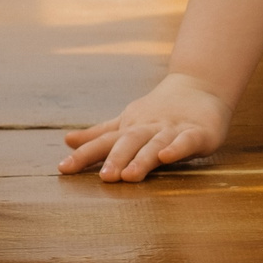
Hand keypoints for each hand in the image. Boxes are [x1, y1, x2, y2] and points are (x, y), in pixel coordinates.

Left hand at [62, 73, 230, 181]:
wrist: (200, 86)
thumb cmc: (159, 110)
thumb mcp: (128, 121)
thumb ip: (100, 134)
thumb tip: (67, 140)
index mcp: (130, 127)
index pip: (103, 142)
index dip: (84, 155)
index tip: (63, 169)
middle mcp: (148, 128)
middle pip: (129, 142)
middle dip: (116, 158)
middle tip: (105, 177)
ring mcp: (172, 129)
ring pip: (155, 143)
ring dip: (142, 158)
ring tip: (130, 175)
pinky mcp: (197, 133)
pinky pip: (186, 140)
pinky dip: (176, 148)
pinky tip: (166, 157)